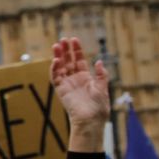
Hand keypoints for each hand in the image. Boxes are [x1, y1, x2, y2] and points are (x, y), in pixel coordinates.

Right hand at [50, 37, 108, 152]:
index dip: (76, 50)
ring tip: (56, 45)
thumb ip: (101, 74)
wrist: (91, 120)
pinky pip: (55, 77)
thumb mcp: (103, 88)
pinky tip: (56, 60)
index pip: (79, 60)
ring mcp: (67, 84)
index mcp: (85, 78)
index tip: (74, 40)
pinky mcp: (61, 90)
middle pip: (68, 61)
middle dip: (65, 50)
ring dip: (58, 56)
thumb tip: (99, 61)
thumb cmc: (99, 107)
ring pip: (60, 67)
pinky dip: (54, 68)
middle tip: (63, 39)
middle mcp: (75, 79)